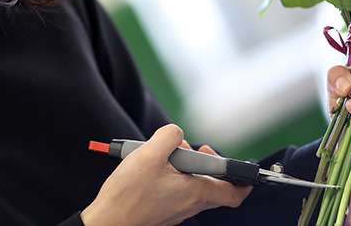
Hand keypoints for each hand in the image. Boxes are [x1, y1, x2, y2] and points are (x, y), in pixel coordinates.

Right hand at [80, 124, 251, 225]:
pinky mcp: (164, 212)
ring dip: (186, 169)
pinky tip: (154, 168)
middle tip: (192, 151)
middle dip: (207, 165)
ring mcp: (177, 210)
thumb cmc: (127, 194)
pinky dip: (173, 178)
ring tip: (165, 156)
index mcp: (194, 192)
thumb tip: (176, 133)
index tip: (242, 168)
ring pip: (194, 188)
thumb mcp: (148, 154)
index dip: (242, 180)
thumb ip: (168, 136)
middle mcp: (189, 204)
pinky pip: (178, 192)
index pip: (232, 193)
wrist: (107, 221)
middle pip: (214, 187)